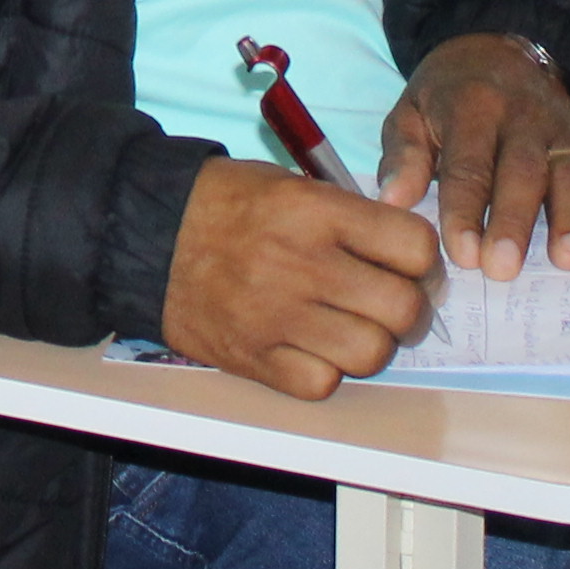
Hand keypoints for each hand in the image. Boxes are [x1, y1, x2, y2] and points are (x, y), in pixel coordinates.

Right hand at [157, 157, 436, 400]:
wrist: (146, 234)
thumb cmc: (224, 204)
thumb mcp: (289, 184)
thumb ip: (348, 217)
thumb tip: (406, 256)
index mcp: (315, 212)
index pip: (414, 246)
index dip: (424, 260)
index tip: (412, 265)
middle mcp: (303, 265)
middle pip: (403, 308)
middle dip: (408, 308)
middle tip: (388, 301)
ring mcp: (278, 317)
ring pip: (371, 353)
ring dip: (371, 343)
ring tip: (350, 326)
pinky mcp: (254, 358)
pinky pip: (322, 384)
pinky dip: (325, 371)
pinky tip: (311, 347)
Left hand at [378, 33, 569, 280]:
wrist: (496, 49)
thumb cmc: (445, 99)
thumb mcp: (410, 113)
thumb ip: (402, 157)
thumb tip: (392, 201)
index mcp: (471, 109)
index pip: (467, 165)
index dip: (464, 211)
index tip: (462, 255)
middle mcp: (521, 118)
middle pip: (521, 173)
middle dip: (515, 223)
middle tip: (504, 270)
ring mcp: (560, 131)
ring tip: (569, 262)